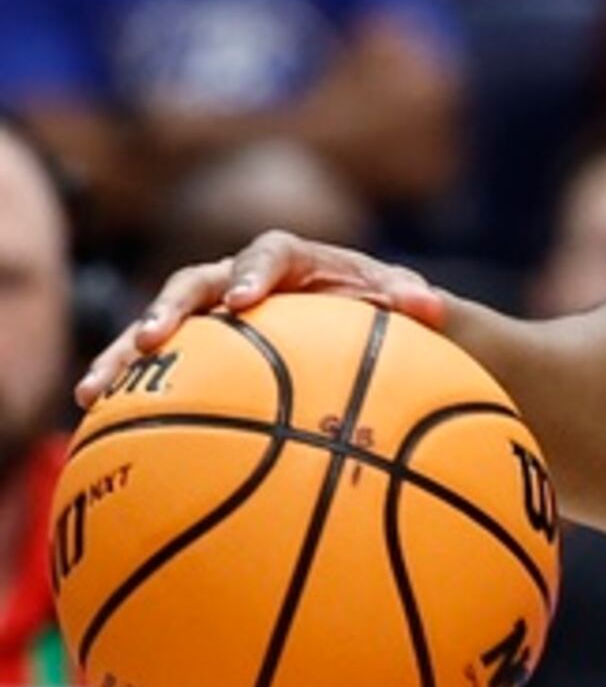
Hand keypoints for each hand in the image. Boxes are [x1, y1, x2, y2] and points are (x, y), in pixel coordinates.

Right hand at [77, 231, 447, 410]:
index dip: (253, 272)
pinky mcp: (197, 353)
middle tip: (151, 341)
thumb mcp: (413, 307)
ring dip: (123, 356)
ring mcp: (213, 317)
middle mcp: (242, 281)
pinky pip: (157, 373)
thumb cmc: (395, 315)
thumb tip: (434, 307)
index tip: (245, 301)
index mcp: (294, 261)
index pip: (269, 254)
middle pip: (193, 285)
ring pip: (157, 330)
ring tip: (91, 393)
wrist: (377, 330)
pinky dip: (129, 396)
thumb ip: (415, 302)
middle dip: (167, 311)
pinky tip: (94, 431)